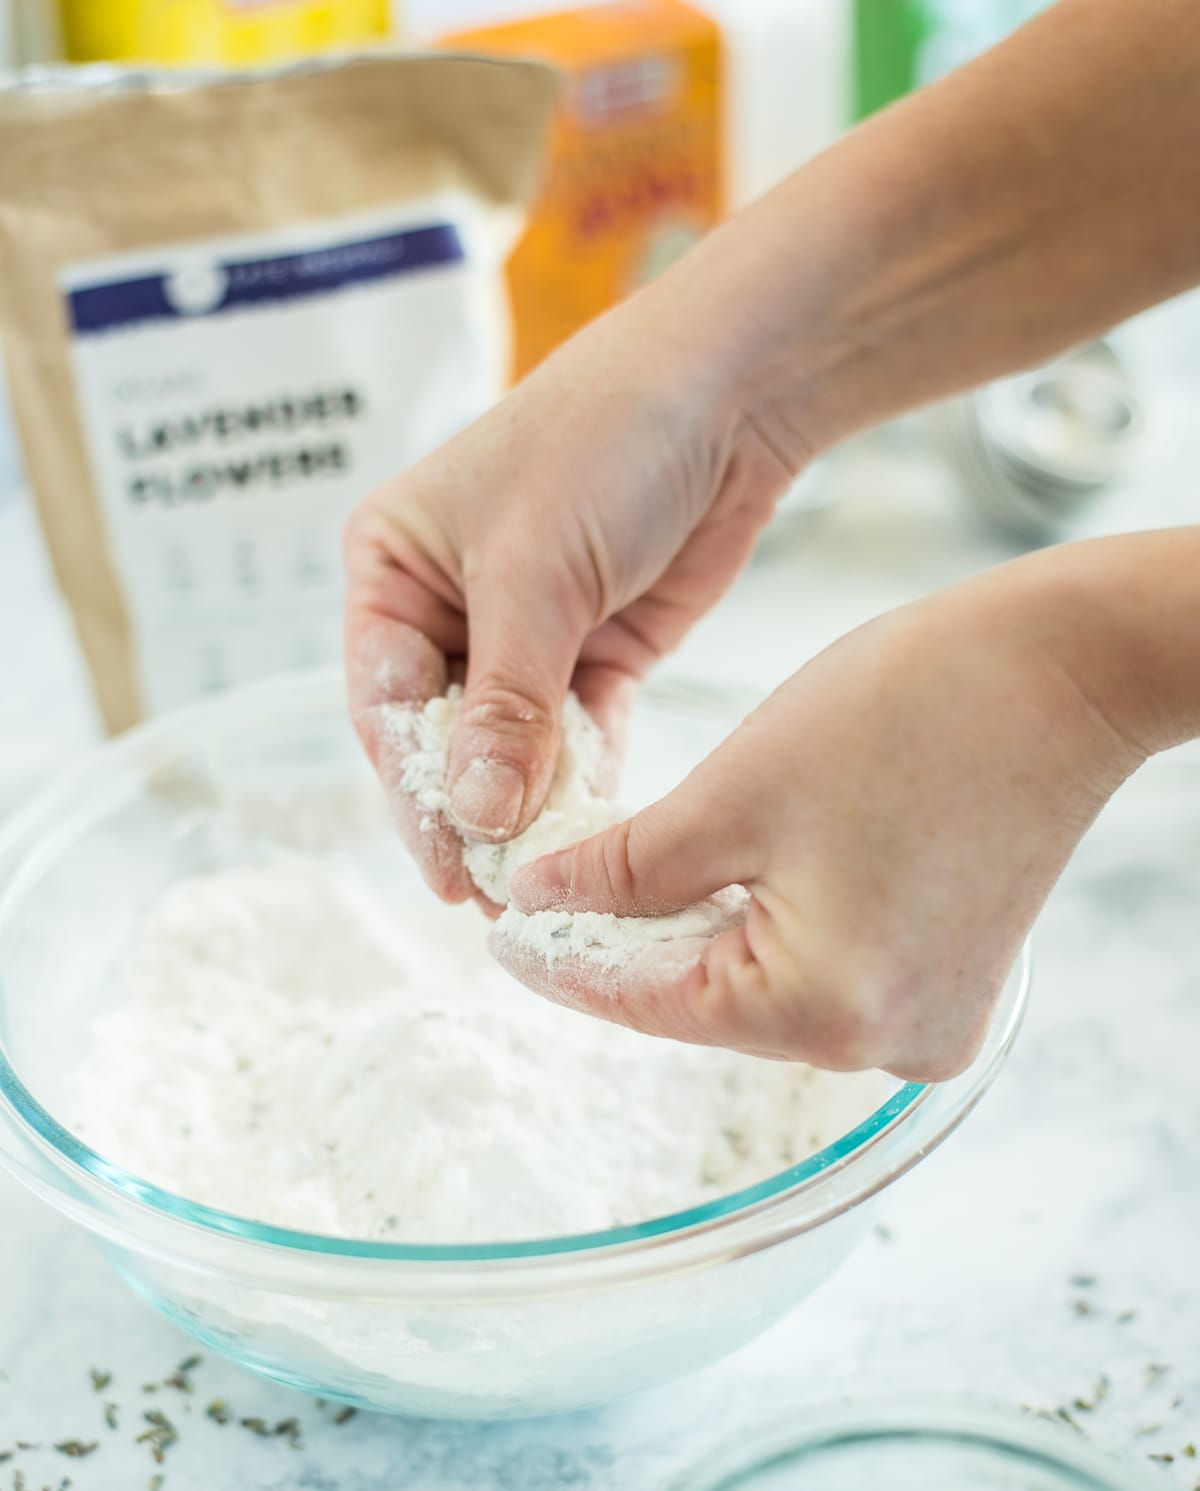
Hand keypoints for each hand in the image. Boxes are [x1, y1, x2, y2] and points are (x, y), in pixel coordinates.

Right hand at [343, 281, 803, 904]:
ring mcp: (524, 633)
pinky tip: (593, 844)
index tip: (446, 868)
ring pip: (511, 748)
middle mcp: (447, 604)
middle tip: (493, 896)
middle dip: (469, 816)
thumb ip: (504, 705)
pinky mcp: (595, 653)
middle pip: (444, 738)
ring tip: (544, 890)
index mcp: (393, 567)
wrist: (729, 390)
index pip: (386, 702)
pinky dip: (582, 787)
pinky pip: (576, 739)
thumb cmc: (604, 445)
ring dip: (528, 813)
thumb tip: (474, 816)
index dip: (413, 793)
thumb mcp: (534, 576)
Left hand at [493, 553, 1148, 1080]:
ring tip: (620, 885)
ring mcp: (927, 1021)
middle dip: (629, 946)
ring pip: (765, 986)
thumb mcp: (733, 794)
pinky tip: (722, 879)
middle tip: (549, 902)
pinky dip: (768, 928)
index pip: (651, 1003)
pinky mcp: (950, 982)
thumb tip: (543, 903)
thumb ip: (623, 870)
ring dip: (696, 934)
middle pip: (710, 1003)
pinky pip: (825, 970)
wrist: (1065, 671)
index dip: (565, 964)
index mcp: (822, 1011)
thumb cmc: (910, 712)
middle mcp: (882, 1046)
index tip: (502, 939)